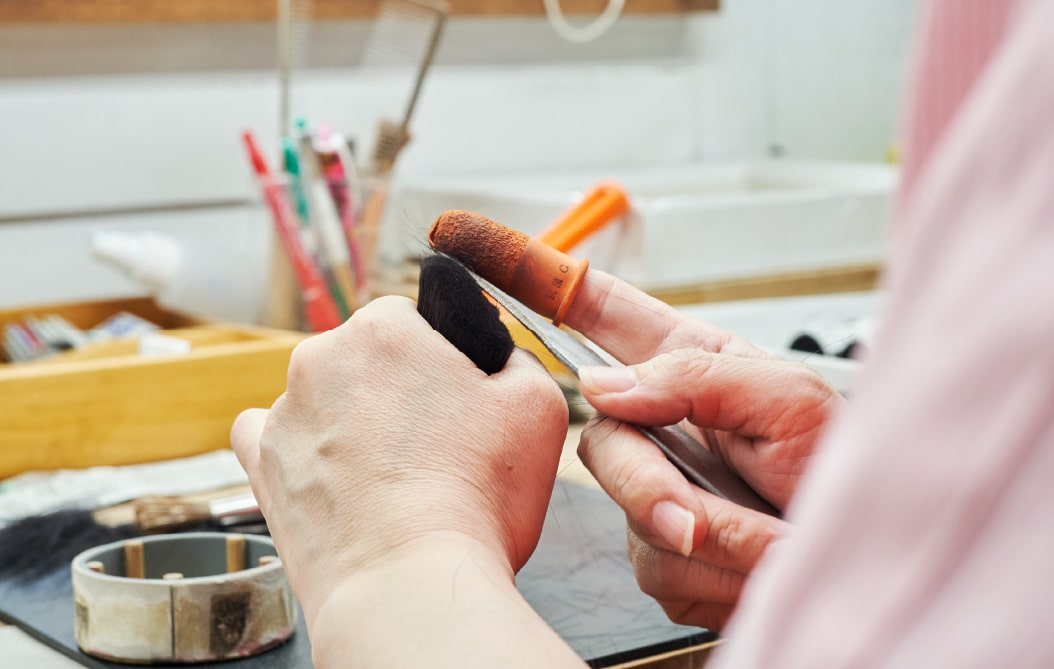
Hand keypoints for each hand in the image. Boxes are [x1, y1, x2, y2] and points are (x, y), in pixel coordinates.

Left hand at [230, 296, 569, 629]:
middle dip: (400, 389)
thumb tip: (498, 353)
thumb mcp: (538, 404)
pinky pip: (276, 436)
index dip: (444, 359)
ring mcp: (284, 413)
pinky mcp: (262, 465)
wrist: (407, 586)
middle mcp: (320, 358)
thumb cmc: (475, 497)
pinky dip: (305, 449)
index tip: (459, 400)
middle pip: (369, 357)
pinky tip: (337, 475)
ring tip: (396, 477)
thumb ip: (517, 355)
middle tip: (438, 444)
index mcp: (383, 328)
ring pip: (328, 397)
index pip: (416, 318)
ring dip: (356, 420)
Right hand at [563, 270, 843, 630]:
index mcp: (692, 367)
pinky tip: (753, 566)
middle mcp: (667, 427)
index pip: (607, 317)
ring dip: (709, 543)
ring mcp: (663, 493)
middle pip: (604, 445)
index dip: (550, 285)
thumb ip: (693, 378)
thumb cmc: (848, 465)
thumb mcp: (790, 400)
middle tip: (702, 521)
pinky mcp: (667, 553)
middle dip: (650, 488)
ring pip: (632, 521)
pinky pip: (658, 571)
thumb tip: (603, 384)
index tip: (494, 252)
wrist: (873, 552)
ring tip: (771, 541)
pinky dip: (714, 578)